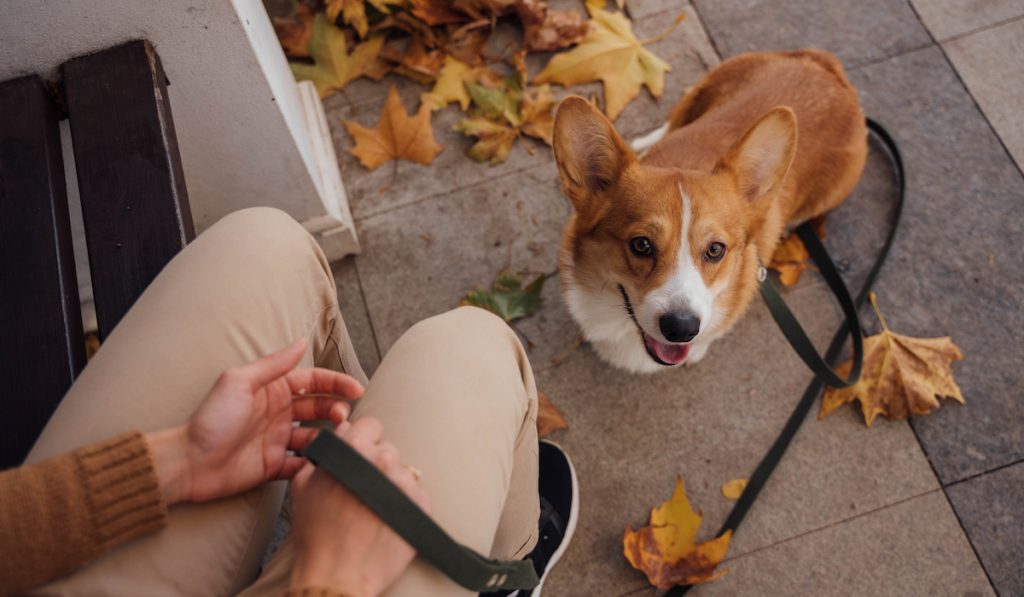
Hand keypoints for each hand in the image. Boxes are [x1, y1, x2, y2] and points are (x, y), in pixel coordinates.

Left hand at [146, 339, 363, 503]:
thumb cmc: (211, 419)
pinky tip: (324, 461)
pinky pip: (303, 464)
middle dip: (337, 409)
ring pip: (316, 435)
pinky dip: (317, 463)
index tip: (356, 389)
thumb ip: (273, 364)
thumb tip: (302, 341)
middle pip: (319, 407)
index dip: (336, 383)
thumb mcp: (240, 382)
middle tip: (344, 417)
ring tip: (338, 440)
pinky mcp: (275, 465)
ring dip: (331, 436)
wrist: (189, 462)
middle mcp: (279, 413)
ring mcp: (278, 440)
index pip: (312, 381)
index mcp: (272, 390)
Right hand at [289, 418, 430, 596]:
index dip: (363, 440)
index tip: (360, 455)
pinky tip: (386, 522)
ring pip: (402, 474)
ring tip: (372, 511)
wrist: (336, 575)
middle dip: (376, 465)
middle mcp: (385, 462)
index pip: (371, 425)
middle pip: (387, 450)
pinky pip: (416, 497)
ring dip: (391, 486)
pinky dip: (405, 507)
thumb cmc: (316, 532)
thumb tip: (342, 433)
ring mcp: (406, 485)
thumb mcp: (304, 484)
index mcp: (356, 450)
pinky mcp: (421, 507)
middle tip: (361, 491)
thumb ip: (325, 450)